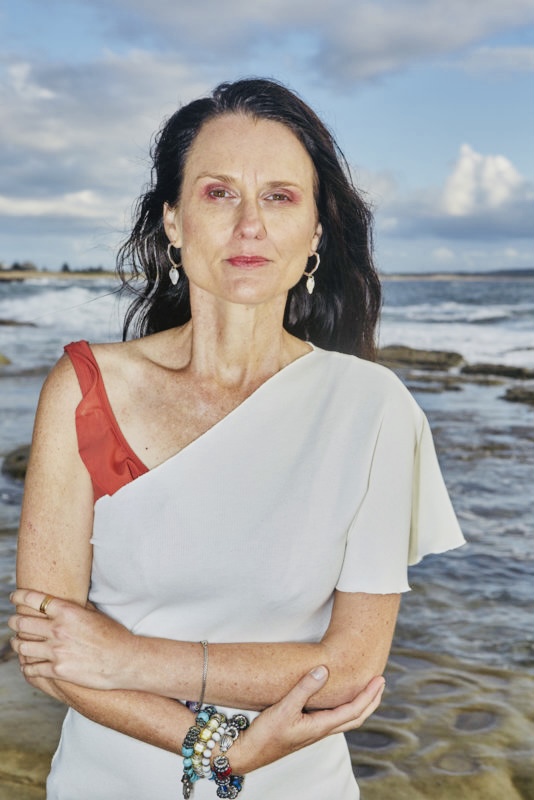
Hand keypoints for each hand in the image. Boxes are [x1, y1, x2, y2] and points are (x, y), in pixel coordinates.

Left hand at [9, 589, 134, 689]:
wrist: (124, 660)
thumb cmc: (113, 635)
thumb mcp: (94, 614)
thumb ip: (74, 608)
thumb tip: (61, 602)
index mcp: (67, 612)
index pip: (34, 599)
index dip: (19, 596)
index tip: (14, 596)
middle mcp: (58, 629)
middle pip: (22, 622)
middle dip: (13, 621)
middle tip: (12, 621)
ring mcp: (56, 651)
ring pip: (22, 646)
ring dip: (16, 643)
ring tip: (16, 642)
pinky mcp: (57, 670)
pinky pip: (31, 668)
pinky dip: (26, 666)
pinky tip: (26, 664)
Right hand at [230, 666, 384, 773]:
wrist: (248, 754)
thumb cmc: (265, 734)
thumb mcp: (284, 707)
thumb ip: (305, 688)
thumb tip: (325, 669)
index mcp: (321, 727)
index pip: (354, 710)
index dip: (368, 695)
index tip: (379, 680)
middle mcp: (321, 731)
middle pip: (356, 717)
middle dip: (371, 700)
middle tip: (380, 683)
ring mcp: (313, 731)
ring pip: (346, 719)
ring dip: (360, 705)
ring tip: (365, 690)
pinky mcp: (305, 730)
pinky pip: (333, 718)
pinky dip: (344, 708)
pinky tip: (337, 700)